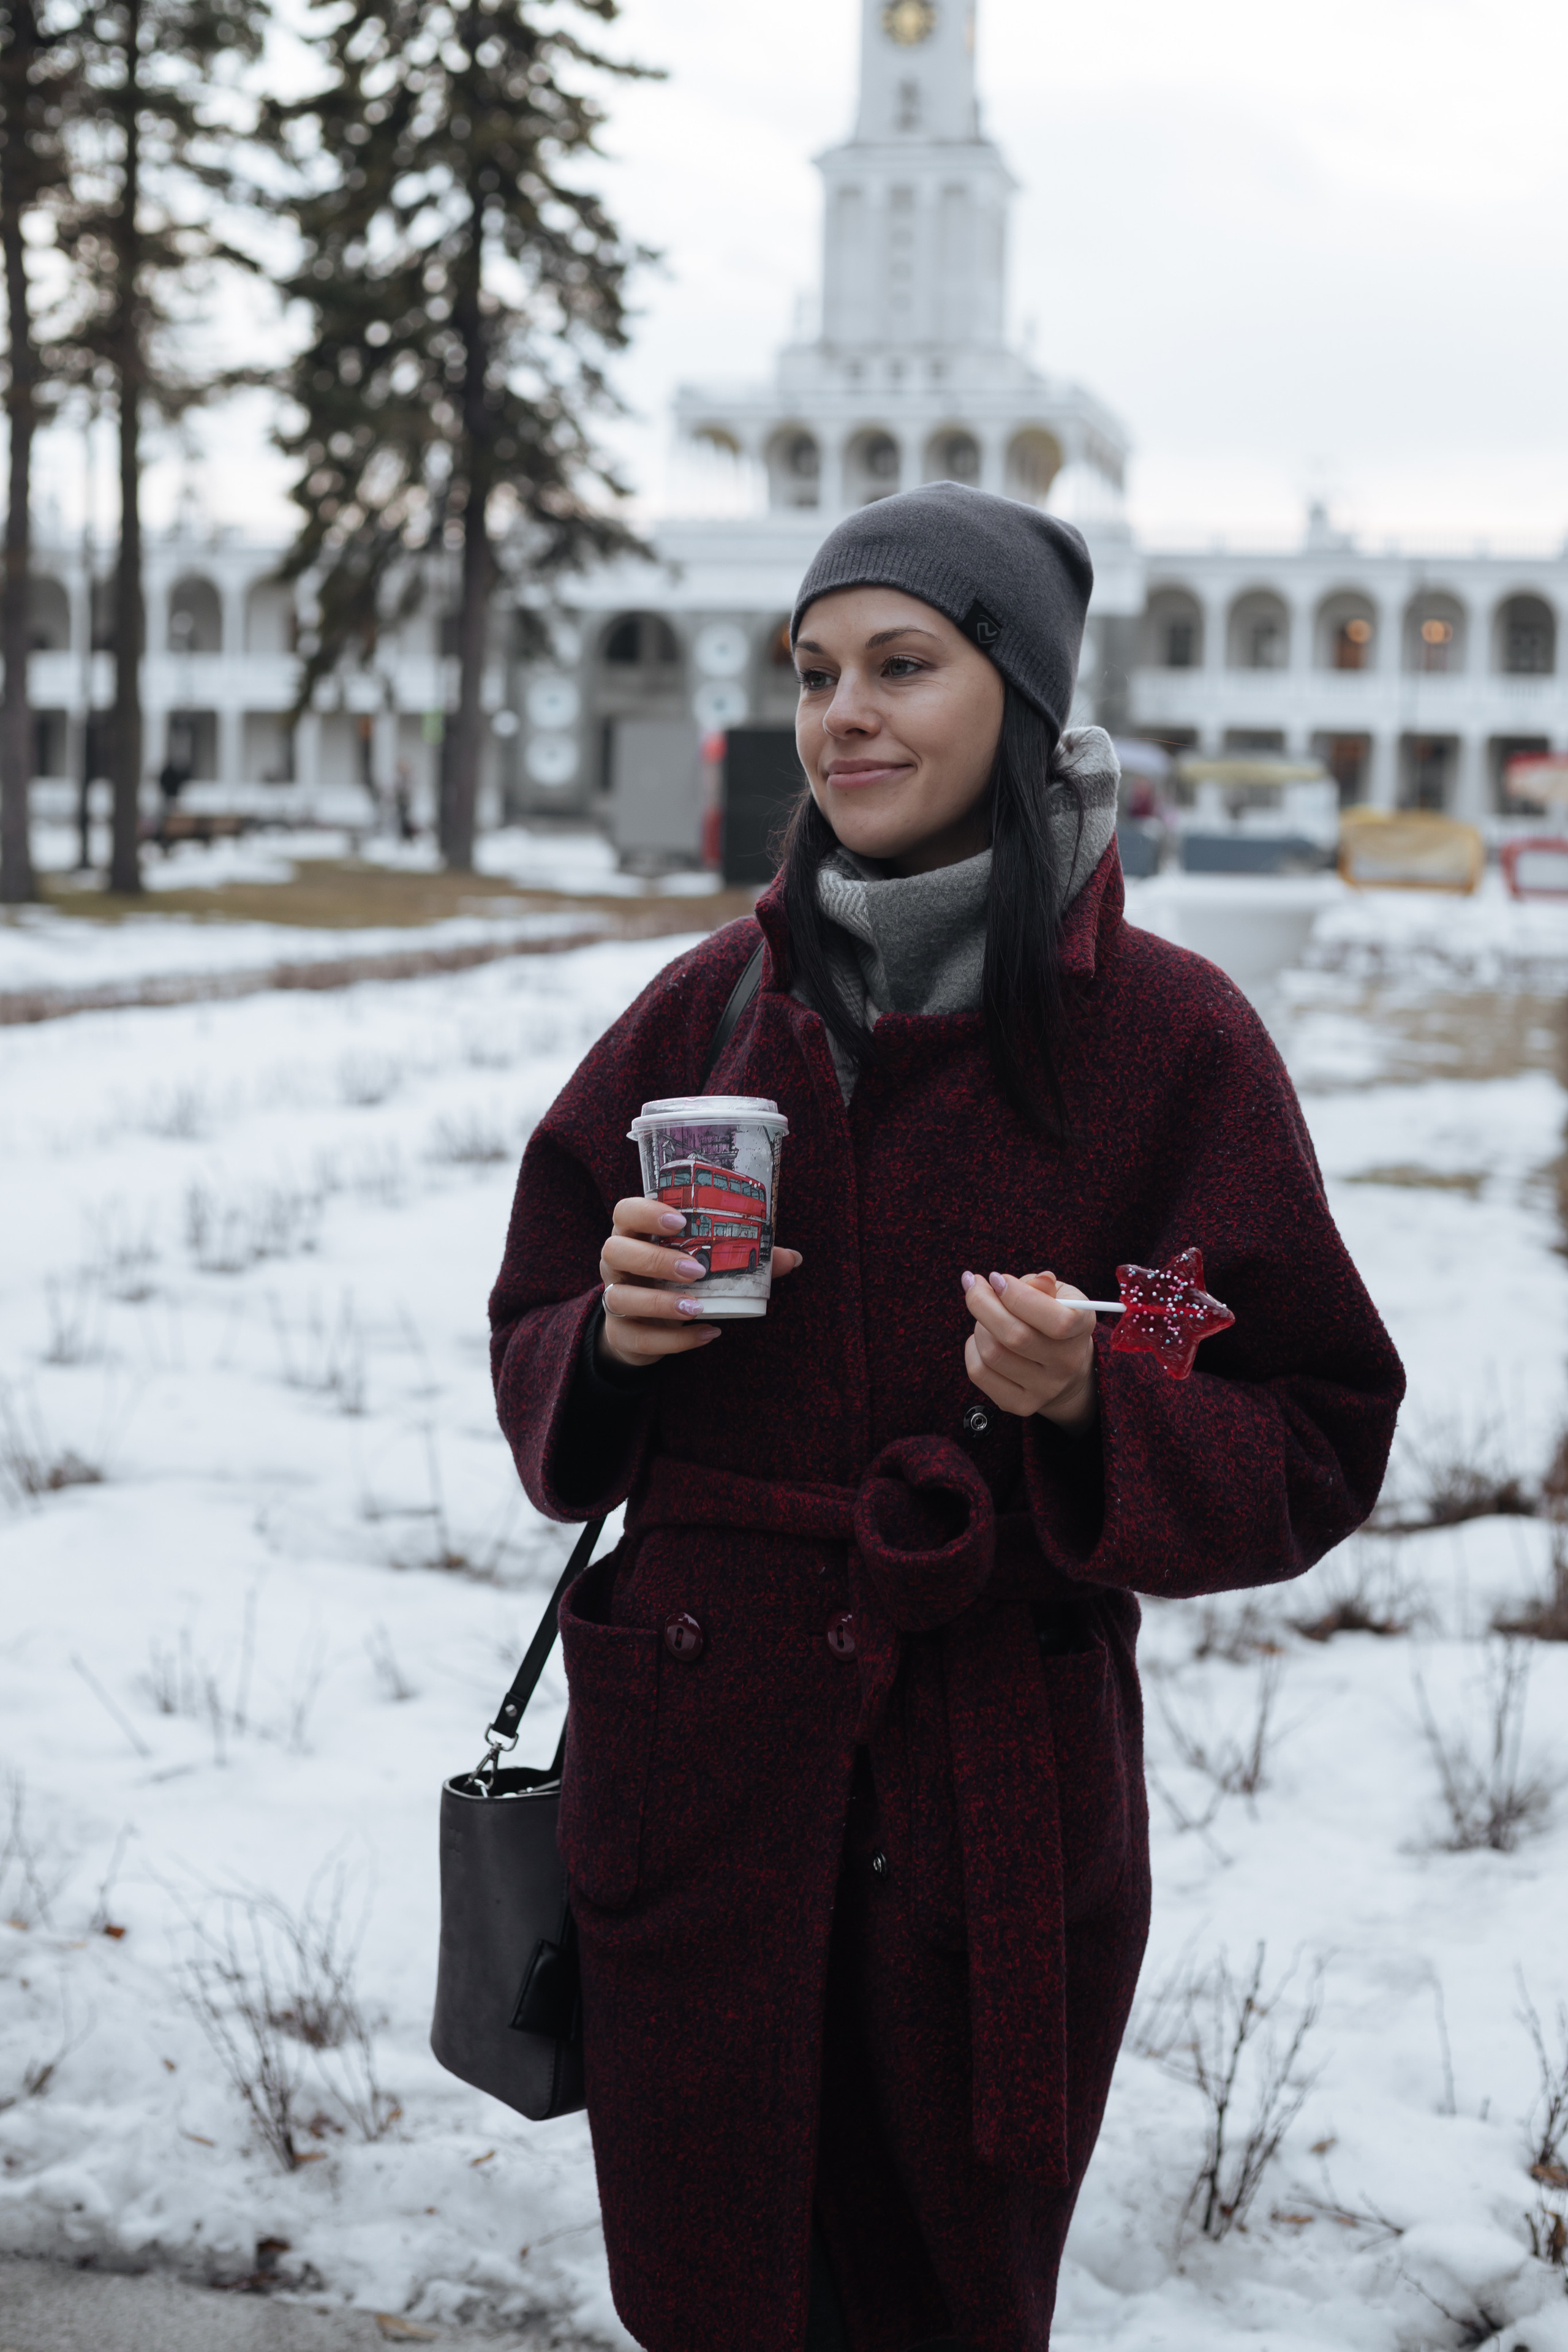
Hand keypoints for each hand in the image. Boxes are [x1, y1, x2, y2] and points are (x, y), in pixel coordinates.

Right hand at [598, 1196, 803, 1369]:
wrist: (648, 1327)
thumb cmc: (678, 1281)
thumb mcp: (705, 1264)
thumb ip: (743, 1256)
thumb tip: (793, 1258)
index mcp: (635, 1234)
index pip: (625, 1211)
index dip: (646, 1212)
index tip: (679, 1221)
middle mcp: (616, 1263)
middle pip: (615, 1250)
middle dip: (655, 1259)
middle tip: (695, 1270)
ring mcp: (614, 1298)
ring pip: (619, 1297)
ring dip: (660, 1303)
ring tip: (697, 1307)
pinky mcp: (620, 1333)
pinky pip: (639, 1337)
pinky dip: (674, 1340)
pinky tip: (707, 1334)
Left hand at [960, 1269, 1097, 1432]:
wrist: (1063, 1365)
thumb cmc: (1053, 1317)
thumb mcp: (1058, 1293)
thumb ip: (1039, 1285)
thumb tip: (1017, 1283)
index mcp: (1082, 1327)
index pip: (1057, 1321)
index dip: (1017, 1296)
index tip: (996, 1278)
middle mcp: (1067, 1363)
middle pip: (1015, 1336)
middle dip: (983, 1303)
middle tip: (974, 1286)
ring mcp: (1045, 1388)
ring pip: (992, 1353)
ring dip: (979, 1326)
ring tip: (985, 1315)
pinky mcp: (1020, 1403)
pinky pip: (979, 1373)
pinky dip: (972, 1348)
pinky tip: (983, 1338)